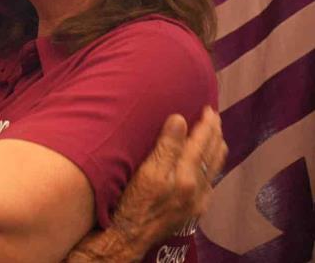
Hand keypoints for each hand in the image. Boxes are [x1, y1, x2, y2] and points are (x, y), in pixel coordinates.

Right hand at [108, 107, 226, 257]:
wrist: (130, 238)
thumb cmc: (133, 202)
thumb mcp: (146, 172)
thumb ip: (166, 147)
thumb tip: (180, 119)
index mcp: (187, 176)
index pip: (202, 142)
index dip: (206, 124)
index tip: (208, 108)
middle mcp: (199, 189)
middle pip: (213, 154)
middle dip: (215, 133)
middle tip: (214, 116)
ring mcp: (199, 202)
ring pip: (214, 169)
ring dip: (216, 148)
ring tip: (215, 134)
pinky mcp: (194, 211)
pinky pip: (210, 182)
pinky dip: (211, 165)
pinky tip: (207, 164)